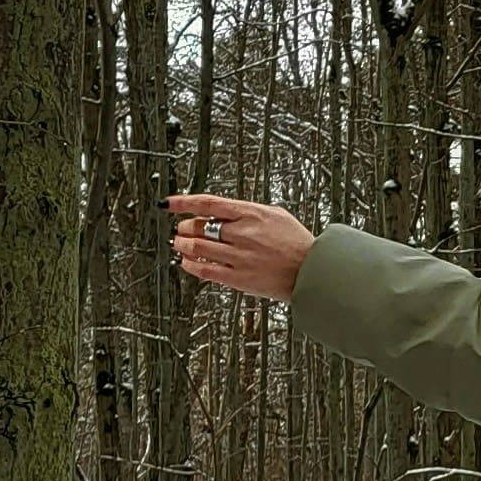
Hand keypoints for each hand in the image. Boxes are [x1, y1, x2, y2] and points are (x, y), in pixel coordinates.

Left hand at [170, 194, 313, 302]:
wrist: (312, 270)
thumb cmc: (297, 243)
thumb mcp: (275, 215)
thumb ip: (247, 212)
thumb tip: (223, 211)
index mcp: (251, 214)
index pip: (207, 204)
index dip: (183, 202)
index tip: (169, 203)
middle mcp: (242, 234)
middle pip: (197, 226)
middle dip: (183, 227)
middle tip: (181, 229)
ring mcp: (238, 257)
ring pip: (196, 248)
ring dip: (182, 245)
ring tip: (180, 244)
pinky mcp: (238, 278)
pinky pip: (204, 270)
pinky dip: (190, 265)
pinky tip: (187, 262)